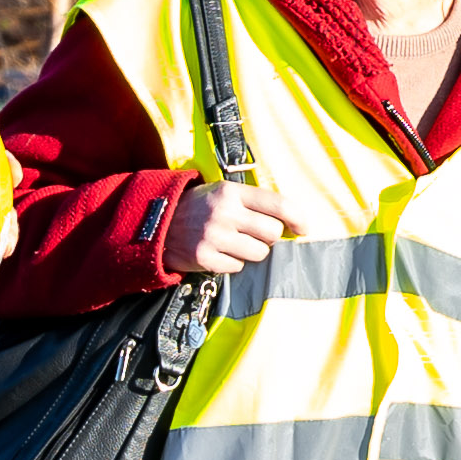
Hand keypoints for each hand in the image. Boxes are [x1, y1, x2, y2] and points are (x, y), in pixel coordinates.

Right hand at [171, 180, 292, 279]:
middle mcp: (224, 213)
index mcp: (231, 192)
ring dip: (252, 252)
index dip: (297, 218)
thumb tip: (291, 222)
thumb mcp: (223, 193)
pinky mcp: (205, 258)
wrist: (157, 223)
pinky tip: (219, 252)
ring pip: (259, 253)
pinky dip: (233, 263)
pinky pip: (238, 267)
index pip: (278, 205)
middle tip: (253, 234)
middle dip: (268, 236)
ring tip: (234, 243)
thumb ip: (254, 202)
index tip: (303, 228)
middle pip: (272, 233)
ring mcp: (213, 237)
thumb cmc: (199, 207)